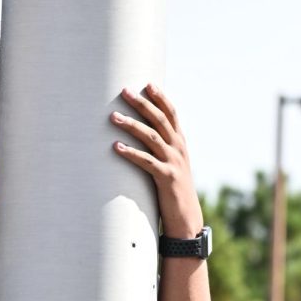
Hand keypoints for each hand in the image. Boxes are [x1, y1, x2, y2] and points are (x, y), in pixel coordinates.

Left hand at [111, 84, 202, 235]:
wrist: (187, 217)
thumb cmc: (174, 190)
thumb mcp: (172, 164)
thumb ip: (162, 148)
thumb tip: (144, 132)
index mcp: (180, 143)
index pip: (172, 114)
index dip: (161, 98)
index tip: (147, 83)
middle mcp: (179, 149)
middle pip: (160, 120)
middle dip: (142, 104)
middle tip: (124, 91)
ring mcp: (174, 163)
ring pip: (152, 138)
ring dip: (132, 125)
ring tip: (113, 117)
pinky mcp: (166, 178)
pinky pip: (147, 162)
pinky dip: (131, 153)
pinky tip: (116, 147)